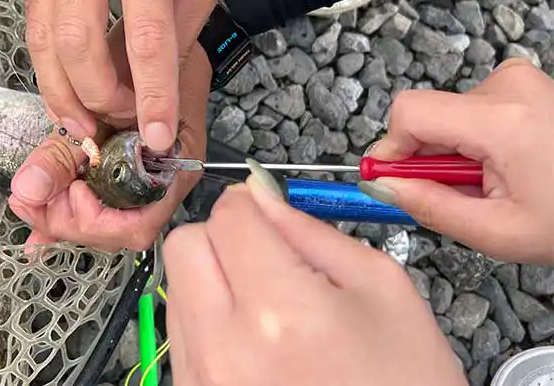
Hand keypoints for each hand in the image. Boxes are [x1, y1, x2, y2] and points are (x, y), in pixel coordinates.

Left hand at [8, 25, 211, 251]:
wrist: (163, 39)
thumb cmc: (140, 63)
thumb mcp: (96, 106)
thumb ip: (62, 152)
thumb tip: (27, 191)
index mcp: (171, 168)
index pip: (135, 225)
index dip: (93, 220)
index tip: (67, 192)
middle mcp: (166, 184)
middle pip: (119, 234)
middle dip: (70, 222)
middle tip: (32, 202)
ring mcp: (151, 181)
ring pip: (109, 225)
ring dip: (66, 216)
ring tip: (32, 200)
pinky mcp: (133, 174)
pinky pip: (104, 205)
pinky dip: (69, 208)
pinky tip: (43, 206)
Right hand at [21, 0, 219, 152]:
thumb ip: (176, 37)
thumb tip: (148, 98)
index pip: (146, 37)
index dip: (151, 96)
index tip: (156, 136)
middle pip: (79, 45)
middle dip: (97, 98)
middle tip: (115, 122)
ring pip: (45, 41)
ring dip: (63, 93)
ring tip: (83, 123)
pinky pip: (34, 26)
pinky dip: (50, 66)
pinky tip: (66, 88)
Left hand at [163, 166, 466, 385]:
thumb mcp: (384, 292)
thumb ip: (314, 233)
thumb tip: (265, 196)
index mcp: (281, 311)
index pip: (229, 217)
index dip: (252, 202)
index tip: (269, 210)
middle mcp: (225, 347)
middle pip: (186, 244)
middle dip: (223, 234)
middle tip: (265, 254)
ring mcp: (202, 377)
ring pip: (179, 286)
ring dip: (215, 277)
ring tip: (269, 306)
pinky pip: (182, 331)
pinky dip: (211, 318)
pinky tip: (255, 336)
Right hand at [361, 58, 553, 264]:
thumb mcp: (498, 231)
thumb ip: (430, 206)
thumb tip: (381, 185)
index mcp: (503, 121)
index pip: (411, 113)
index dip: (391, 147)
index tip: (391, 177)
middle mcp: (510, 86)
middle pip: (429, 114)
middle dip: (430, 156)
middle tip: (460, 193)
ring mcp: (520, 80)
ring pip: (450, 113)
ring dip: (456, 150)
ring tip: (494, 182)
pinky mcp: (524, 83)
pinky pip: (474, 108)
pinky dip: (477, 140)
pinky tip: (506, 165)